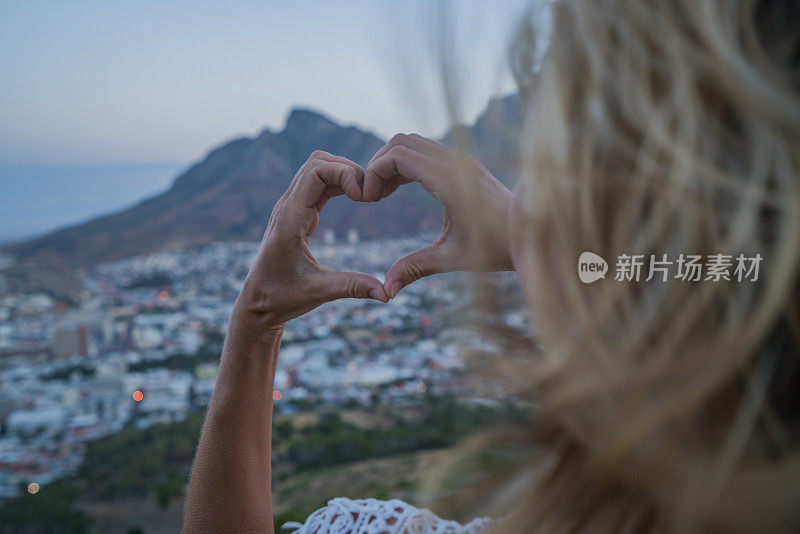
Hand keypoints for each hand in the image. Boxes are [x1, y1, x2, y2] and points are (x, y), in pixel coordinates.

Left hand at [232, 151, 388, 334]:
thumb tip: (386, 293)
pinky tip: (355, 198)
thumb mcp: (318, 292)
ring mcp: (290, 207)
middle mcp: (287, 206)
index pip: (316, 170)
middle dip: (348, 169)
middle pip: (317, 161)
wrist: (257, 304)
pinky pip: (317, 184)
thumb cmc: (282, 298)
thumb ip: (352, 287)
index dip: (345, 173)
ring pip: (316, 169)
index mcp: (290, 218)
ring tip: (366, 196)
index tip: (365, 198)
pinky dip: (338, 183)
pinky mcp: (296, 213)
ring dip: (343, 174)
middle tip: (370, 194)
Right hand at [363, 134, 512, 297]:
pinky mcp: (465, 164)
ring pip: (413, 142)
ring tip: (382, 194)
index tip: (368, 199)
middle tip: (372, 196)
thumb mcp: (452, 259)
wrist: (535, 234)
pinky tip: (400, 190)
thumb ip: (415, 268)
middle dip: (378, 164)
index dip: (374, 172)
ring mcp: (462, 160)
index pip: (398, 155)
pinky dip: (407, 163)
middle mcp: (456, 163)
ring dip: (392, 162)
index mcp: (450, 181)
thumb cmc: (497, 248)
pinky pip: (426, 150)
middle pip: (401, 142)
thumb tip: (385, 290)